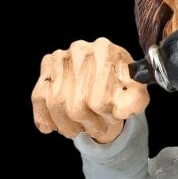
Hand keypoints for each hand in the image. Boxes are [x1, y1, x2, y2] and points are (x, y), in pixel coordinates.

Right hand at [31, 37, 149, 144]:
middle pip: (76, 105)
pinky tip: (49, 128)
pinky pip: (38, 96)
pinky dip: (43, 116)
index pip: (99, 100)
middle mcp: (80, 50)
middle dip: (88, 124)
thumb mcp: (136, 94)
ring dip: (67, 125)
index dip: (106, 117)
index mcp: (105, 52)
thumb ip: (135, 101)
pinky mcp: (47, 66)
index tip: (112, 119)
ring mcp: (61, 57)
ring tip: (79, 129)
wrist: (109, 74)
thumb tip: (122, 110)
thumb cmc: (123, 86)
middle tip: (97, 127)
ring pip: (56, 103)